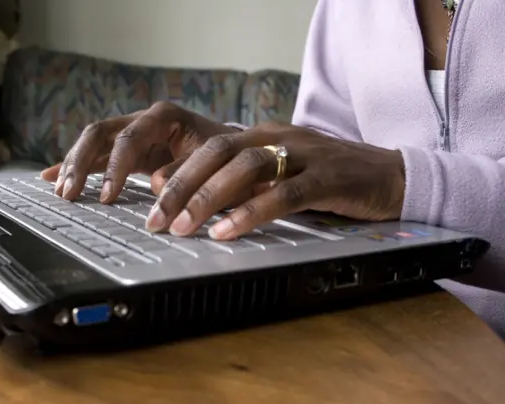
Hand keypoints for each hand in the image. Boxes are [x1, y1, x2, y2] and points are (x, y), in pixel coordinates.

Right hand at [40, 101, 238, 201]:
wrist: (231, 150)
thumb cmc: (224, 154)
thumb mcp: (211, 161)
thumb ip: (185, 170)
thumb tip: (156, 184)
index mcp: (163, 116)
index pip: (128, 138)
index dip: (114, 168)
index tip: (107, 196)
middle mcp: (142, 120)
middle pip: (100, 133)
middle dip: (80, 163)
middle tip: (69, 193)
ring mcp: (133, 133)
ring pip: (93, 143)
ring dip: (74, 166)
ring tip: (61, 192)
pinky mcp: (128, 150)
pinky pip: (97, 155)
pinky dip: (77, 167)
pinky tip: (52, 177)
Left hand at [145, 122, 405, 239]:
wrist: (391, 175)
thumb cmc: (330, 179)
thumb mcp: (282, 174)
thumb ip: (247, 182)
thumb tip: (202, 197)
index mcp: (264, 134)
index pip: (210, 146)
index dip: (179, 169)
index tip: (151, 194)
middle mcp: (279, 137)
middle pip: (219, 152)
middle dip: (182, 185)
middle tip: (157, 218)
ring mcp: (305, 154)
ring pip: (246, 167)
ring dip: (209, 198)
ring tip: (183, 226)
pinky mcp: (328, 177)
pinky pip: (284, 194)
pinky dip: (252, 213)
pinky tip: (228, 232)